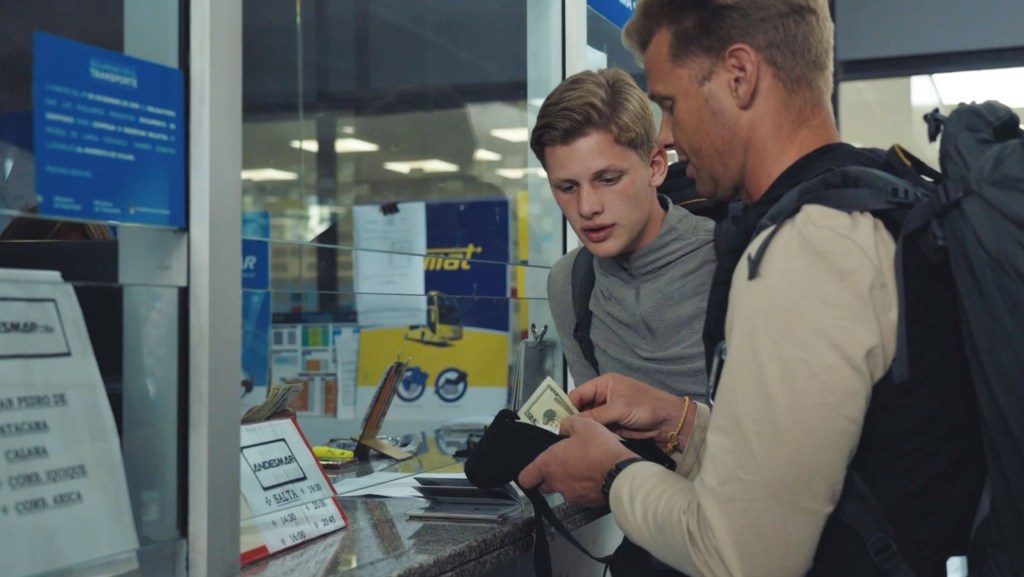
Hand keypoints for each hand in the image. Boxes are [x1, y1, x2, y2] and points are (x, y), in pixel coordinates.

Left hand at [517, 416, 636, 506]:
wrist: (621, 473)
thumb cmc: (599, 449)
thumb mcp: (582, 424)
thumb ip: (567, 424)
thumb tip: (563, 427)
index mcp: (549, 464)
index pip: (524, 478)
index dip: (527, 473)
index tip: (533, 468)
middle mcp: (556, 482)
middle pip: (542, 485)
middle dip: (548, 476)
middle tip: (561, 463)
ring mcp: (570, 495)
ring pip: (561, 490)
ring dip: (567, 481)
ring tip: (581, 467)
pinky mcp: (585, 502)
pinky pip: (578, 495)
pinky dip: (582, 487)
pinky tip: (593, 475)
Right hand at [570, 373, 686, 443]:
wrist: (669, 422)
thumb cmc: (646, 406)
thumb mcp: (619, 408)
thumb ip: (595, 416)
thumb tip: (572, 423)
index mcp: (604, 384)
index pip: (578, 393)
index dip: (568, 406)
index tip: (558, 421)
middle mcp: (603, 396)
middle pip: (580, 407)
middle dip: (573, 418)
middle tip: (561, 433)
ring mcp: (607, 412)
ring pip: (587, 420)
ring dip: (581, 428)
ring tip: (569, 439)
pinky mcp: (612, 425)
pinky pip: (597, 429)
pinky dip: (591, 435)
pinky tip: (582, 442)